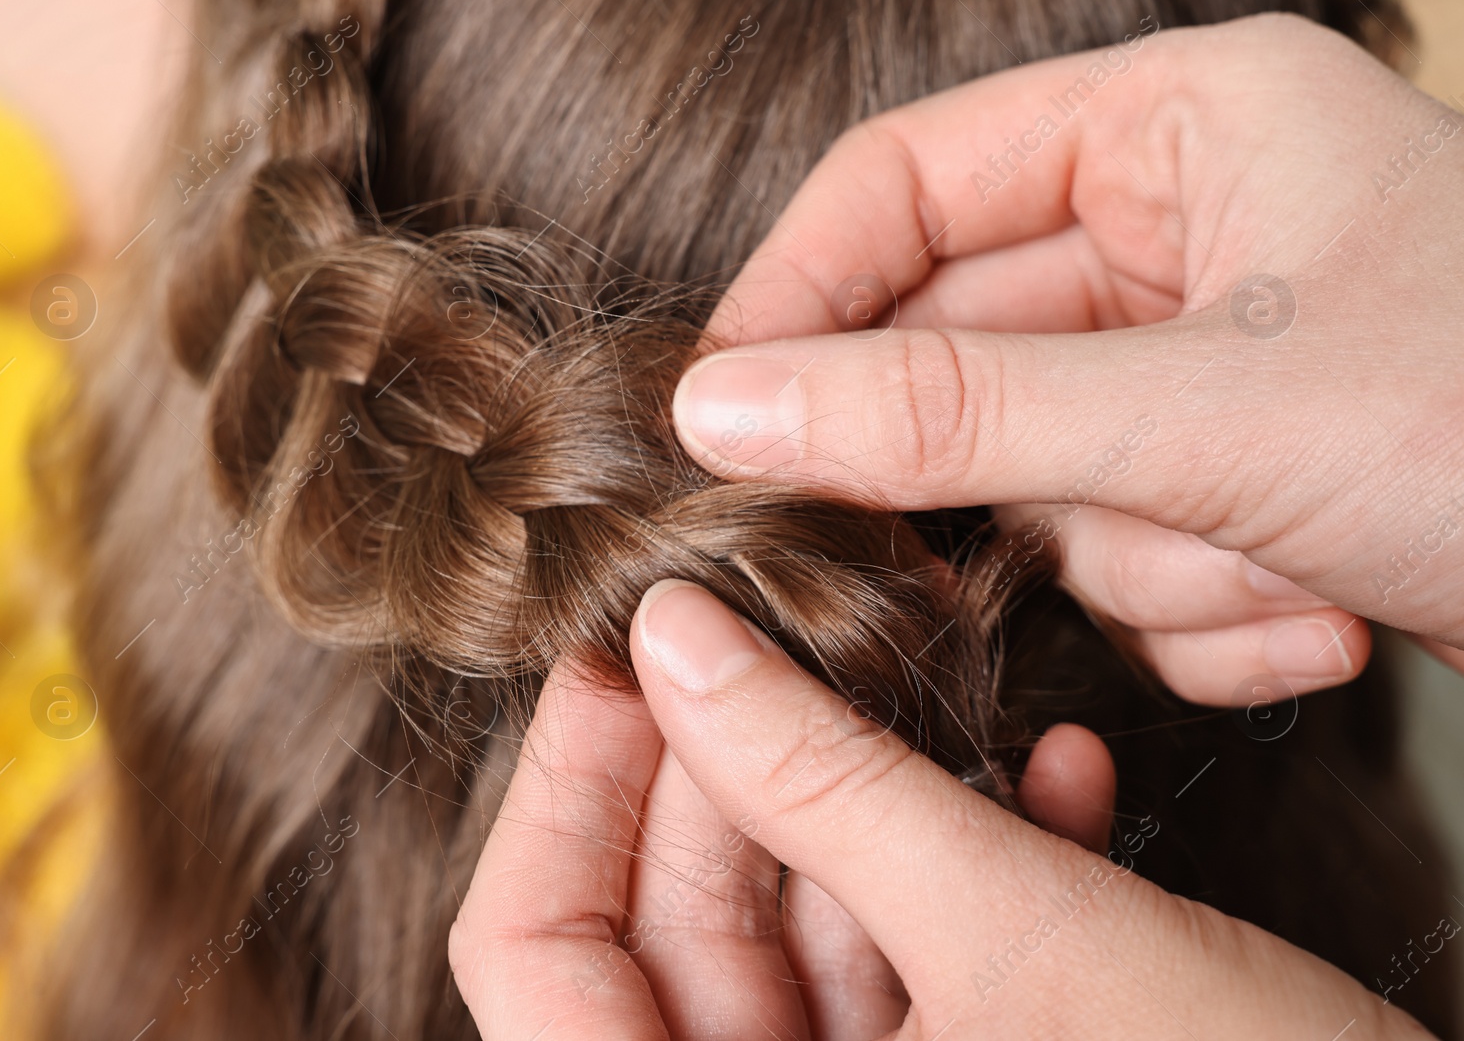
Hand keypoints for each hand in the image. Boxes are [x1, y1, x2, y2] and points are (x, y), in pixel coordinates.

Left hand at [450, 651, 1116, 1038]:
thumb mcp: (1018, 942)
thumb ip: (826, 780)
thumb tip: (673, 637)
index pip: (533, 955)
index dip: (564, 788)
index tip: (626, 648)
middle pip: (675, 929)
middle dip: (739, 763)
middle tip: (788, 621)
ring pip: (801, 931)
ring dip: (871, 801)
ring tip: (926, 675)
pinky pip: (915, 967)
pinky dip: (967, 870)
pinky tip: (1054, 780)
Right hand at [672, 13, 1463, 699]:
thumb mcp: (1206, 409)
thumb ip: (949, 412)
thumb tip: (728, 409)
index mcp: (1179, 124)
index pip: (903, 183)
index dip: (800, 298)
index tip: (728, 414)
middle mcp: (1184, 226)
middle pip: (964, 349)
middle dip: (1009, 476)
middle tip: (955, 553)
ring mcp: (1205, 359)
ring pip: (1043, 476)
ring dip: (1144, 564)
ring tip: (1278, 572)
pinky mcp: (1232, 475)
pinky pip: (1123, 546)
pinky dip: (1201, 609)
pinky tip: (1324, 614)